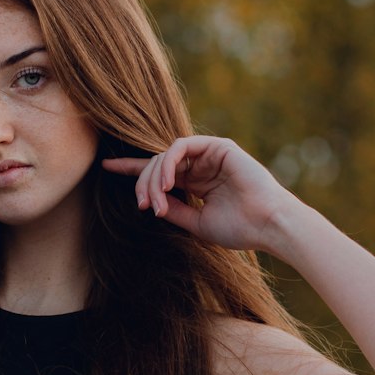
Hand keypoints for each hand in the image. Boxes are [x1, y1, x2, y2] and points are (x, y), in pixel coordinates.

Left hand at [101, 135, 294, 250]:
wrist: (268, 226)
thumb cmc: (239, 229)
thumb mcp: (195, 223)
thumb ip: (173, 209)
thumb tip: (148, 202)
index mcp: (195, 182)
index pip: (159, 171)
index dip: (132, 170)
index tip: (106, 168)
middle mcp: (200, 166)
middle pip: (157, 164)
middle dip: (142, 184)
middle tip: (141, 207)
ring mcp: (209, 154)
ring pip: (165, 155)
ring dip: (153, 178)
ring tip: (153, 202)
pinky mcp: (217, 146)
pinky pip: (180, 146)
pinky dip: (167, 164)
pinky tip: (165, 184)